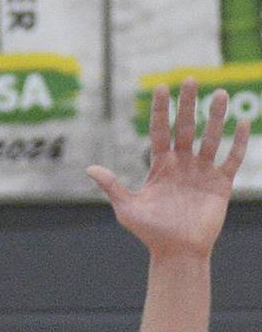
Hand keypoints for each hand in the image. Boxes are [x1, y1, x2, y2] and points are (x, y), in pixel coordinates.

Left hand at [88, 79, 248, 259]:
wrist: (176, 252)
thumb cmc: (149, 232)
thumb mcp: (127, 208)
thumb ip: (112, 186)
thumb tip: (89, 168)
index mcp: (160, 166)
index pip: (160, 131)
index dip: (160, 110)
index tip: (161, 87)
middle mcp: (182, 164)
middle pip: (186, 127)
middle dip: (188, 104)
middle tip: (190, 79)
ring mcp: (202, 172)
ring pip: (211, 138)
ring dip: (216, 116)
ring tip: (221, 93)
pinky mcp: (220, 183)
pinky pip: (232, 159)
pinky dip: (237, 142)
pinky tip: (242, 122)